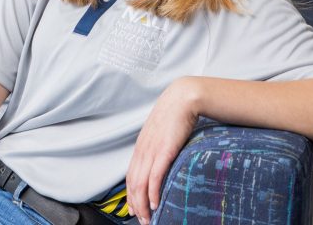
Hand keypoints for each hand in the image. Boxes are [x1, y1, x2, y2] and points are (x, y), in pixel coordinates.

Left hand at [126, 77, 200, 223]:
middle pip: (133, 183)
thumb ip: (158, 147)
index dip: (130, 194)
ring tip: (147, 218)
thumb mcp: (161, 133)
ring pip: (141, 182)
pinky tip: (155, 203)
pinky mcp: (164, 150)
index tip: (133, 208)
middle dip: (135, 205)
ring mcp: (152, 150)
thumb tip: (161, 161)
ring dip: (142, 204)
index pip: (131, 175)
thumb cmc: (174, 115)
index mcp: (141, 146)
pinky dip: (153, 191)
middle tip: (141, 220)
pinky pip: (155, 175)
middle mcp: (143, 150)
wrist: (182, 98)